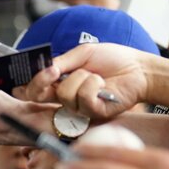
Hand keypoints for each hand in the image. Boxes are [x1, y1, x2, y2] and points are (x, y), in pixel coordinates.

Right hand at [21, 42, 153, 120]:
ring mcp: (78, 108)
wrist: (138, 68)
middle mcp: (65, 98)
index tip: (41, 69)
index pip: (34, 88)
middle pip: (38, 97)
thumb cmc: (113, 60)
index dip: (30, 82)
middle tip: (54, 70)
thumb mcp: (83, 53)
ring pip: (64, 94)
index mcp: (60, 83)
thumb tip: (46, 68)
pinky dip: (93, 84)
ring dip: (82, 77)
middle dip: (42, 81)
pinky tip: (102, 83)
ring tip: (96, 75)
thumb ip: (62, 61)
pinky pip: (83, 99)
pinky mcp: (93, 114)